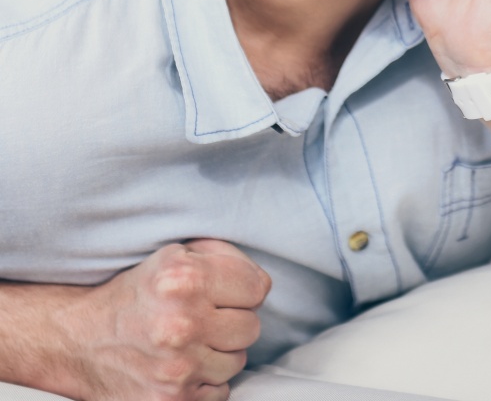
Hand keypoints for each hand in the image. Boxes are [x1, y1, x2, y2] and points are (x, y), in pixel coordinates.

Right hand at [67, 239, 270, 400]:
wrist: (78, 341)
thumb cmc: (136, 293)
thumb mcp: (175, 255)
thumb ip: (224, 257)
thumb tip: (260, 282)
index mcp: (185, 279)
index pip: (258, 288)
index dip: (245, 289)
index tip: (227, 293)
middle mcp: (181, 323)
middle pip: (251, 327)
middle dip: (232, 322)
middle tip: (204, 319)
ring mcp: (176, 368)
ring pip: (237, 362)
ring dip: (219, 353)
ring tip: (188, 343)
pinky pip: (220, 392)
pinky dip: (205, 382)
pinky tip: (181, 367)